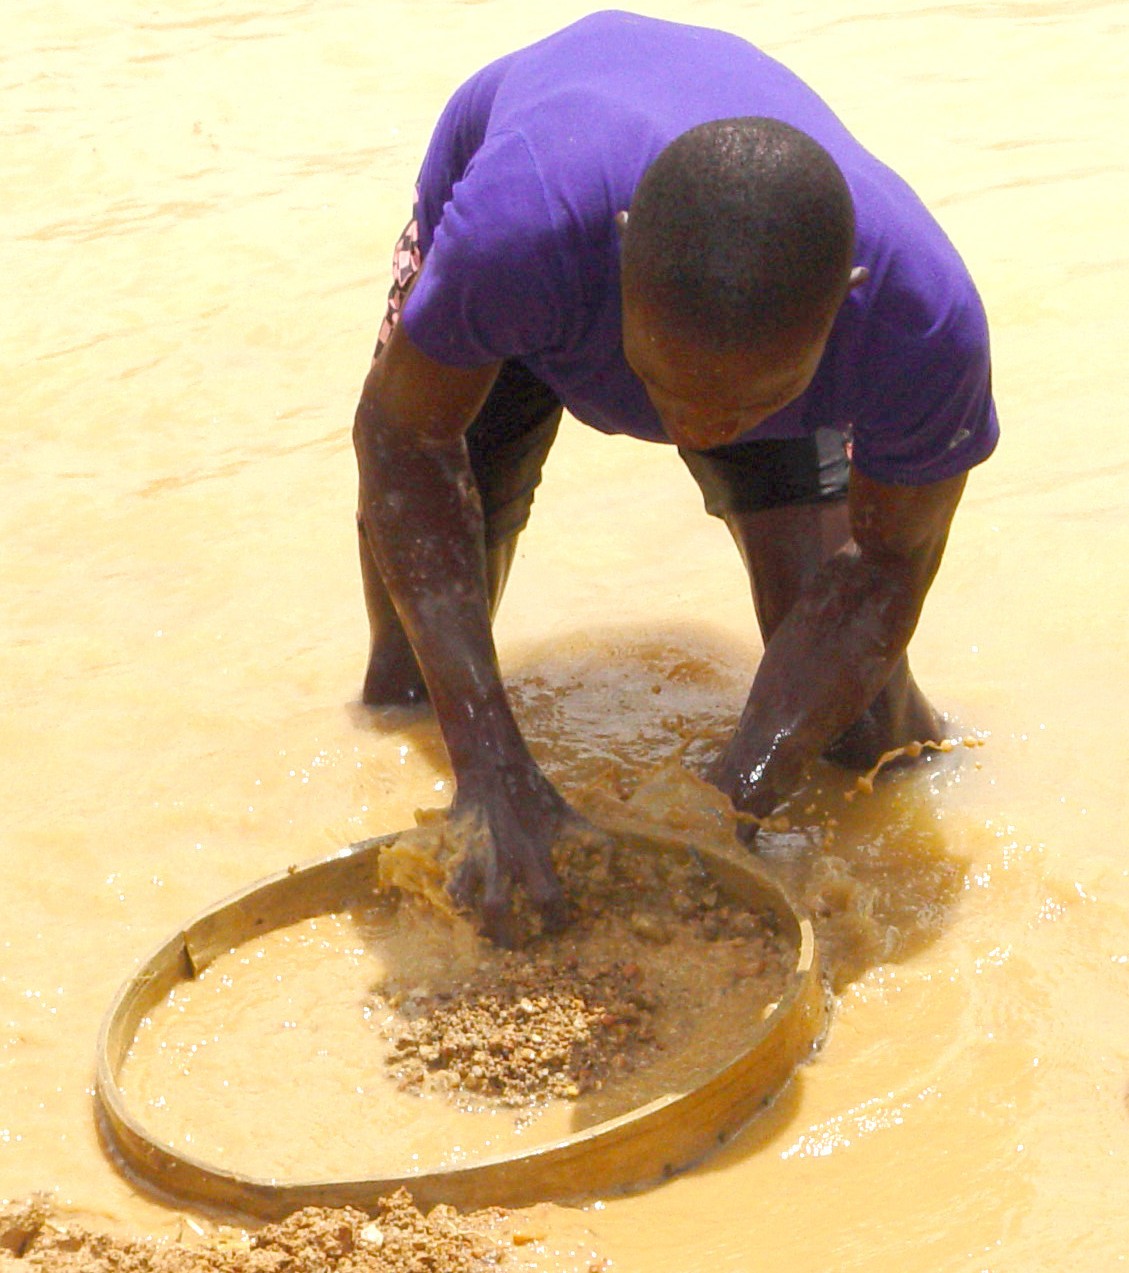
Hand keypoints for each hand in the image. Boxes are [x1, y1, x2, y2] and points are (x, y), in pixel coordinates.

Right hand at [448, 763, 574, 944]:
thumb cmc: (536, 795)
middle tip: (515, 946)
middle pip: (497, 909)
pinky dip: (458, 900)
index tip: (557, 927)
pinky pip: (452, 884)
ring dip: (478, 922)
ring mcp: (477, 856)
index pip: (546, 898)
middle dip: (505, 936)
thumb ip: (589, 840)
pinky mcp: (458, 850)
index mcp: (534, 852)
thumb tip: (611, 864)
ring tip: (488, 933)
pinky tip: (467, 908)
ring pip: (469, 901)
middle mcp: (504, 859)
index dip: (554, 920)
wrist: (493, 768)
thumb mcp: (568, 815)